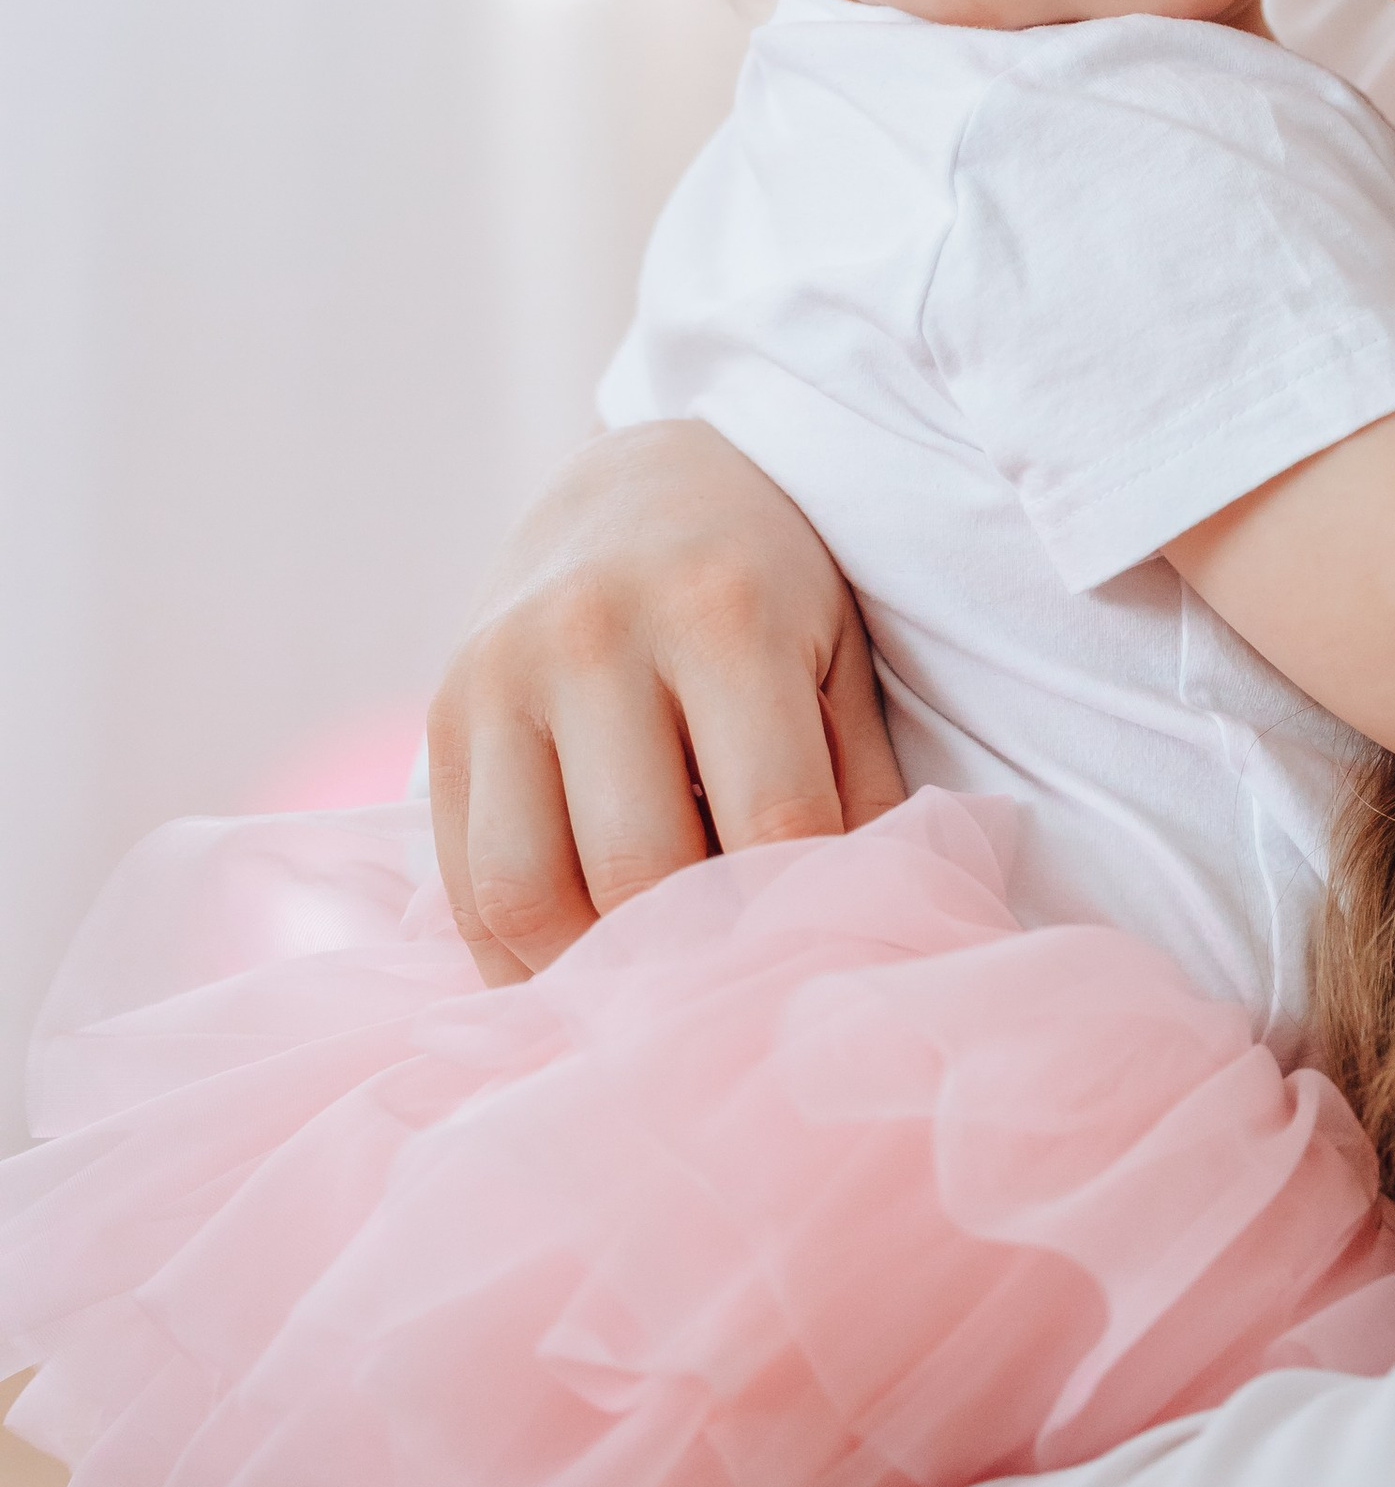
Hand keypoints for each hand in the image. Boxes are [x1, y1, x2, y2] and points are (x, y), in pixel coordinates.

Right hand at [428, 420, 904, 980]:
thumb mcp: (841, 658)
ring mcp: (500, 673)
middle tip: (739, 1000)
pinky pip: (460, 885)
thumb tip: (861, 936)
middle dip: (695, 957)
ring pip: (523, 891)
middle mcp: (593, 634)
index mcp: (719, 612)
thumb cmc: (768, 590)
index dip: (801, 916)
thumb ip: (860, 792)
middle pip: (636, 869)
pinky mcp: (441, 716)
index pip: (770, 819)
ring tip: (652, 995)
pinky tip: (576, 980)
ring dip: (589, 975)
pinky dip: (517, 959)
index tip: (821, 963)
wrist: (638, 486)